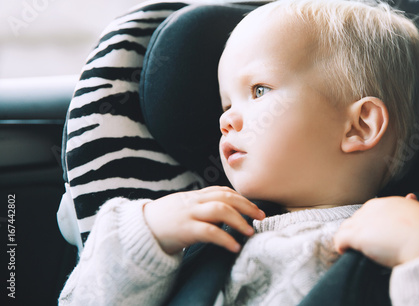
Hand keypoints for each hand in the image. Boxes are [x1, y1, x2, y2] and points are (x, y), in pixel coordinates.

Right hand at [143, 186, 264, 254]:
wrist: (138, 230)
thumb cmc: (163, 221)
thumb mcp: (182, 208)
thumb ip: (200, 207)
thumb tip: (223, 214)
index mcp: (193, 196)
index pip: (222, 190)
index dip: (240, 197)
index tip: (254, 207)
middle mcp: (193, 201)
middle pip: (225, 197)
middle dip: (246, 206)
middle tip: (261, 216)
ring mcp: (188, 214)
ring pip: (220, 210)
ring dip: (239, 221)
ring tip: (250, 232)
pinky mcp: (184, 230)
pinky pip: (209, 232)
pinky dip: (225, 238)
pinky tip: (234, 246)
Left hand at [333, 194, 418, 267]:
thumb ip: (411, 205)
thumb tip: (411, 196)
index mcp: (388, 202)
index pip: (371, 211)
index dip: (370, 223)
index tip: (374, 234)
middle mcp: (373, 207)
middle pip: (357, 218)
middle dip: (358, 230)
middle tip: (363, 244)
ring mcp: (363, 221)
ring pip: (346, 227)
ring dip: (347, 237)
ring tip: (351, 249)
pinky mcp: (357, 236)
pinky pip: (340, 239)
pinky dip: (340, 245)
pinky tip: (344, 252)